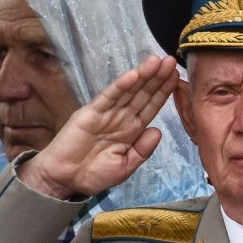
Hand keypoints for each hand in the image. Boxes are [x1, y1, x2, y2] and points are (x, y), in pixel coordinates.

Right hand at [17, 55, 178, 198]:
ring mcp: (106, 113)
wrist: (65, 181)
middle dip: (157, 78)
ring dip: (142, 76)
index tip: (177, 77)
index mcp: (131, 130)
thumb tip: (158, 131)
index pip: (150, 107)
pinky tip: (132, 75)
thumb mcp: (125, 167)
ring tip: (156, 61)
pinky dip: (119, 86)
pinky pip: (107, 97)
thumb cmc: (94, 175)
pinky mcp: (90, 113)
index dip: (163, 92)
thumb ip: (142, 150)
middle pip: (142, 94)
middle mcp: (121, 118)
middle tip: (171, 61)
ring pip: (128, 91)